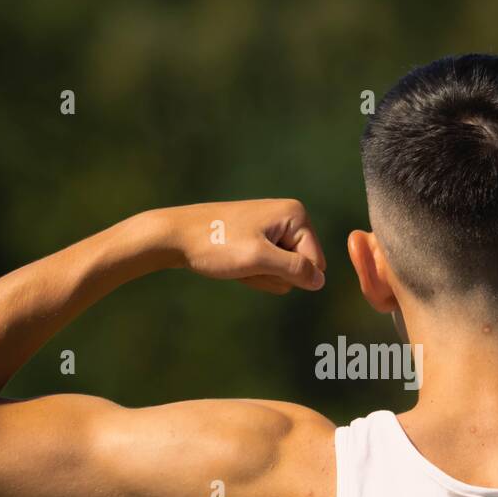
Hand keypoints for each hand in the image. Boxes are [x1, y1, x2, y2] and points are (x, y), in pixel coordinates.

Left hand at [163, 199, 325, 293]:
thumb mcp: (258, 259)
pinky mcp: (260, 239)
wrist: (176, 236)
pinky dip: (251, 272)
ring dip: (260, 275)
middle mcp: (290, 217)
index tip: (258, 261)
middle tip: (244, 262)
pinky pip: (268, 268)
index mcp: (296, 214)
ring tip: (236, 261)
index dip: (289, 273)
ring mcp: (274, 228)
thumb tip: (321, 282)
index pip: (315, 263)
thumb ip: (294, 270)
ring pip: (283, 272)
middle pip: (301, 268)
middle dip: (272, 274)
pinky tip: (234, 262)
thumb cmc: (216, 244)